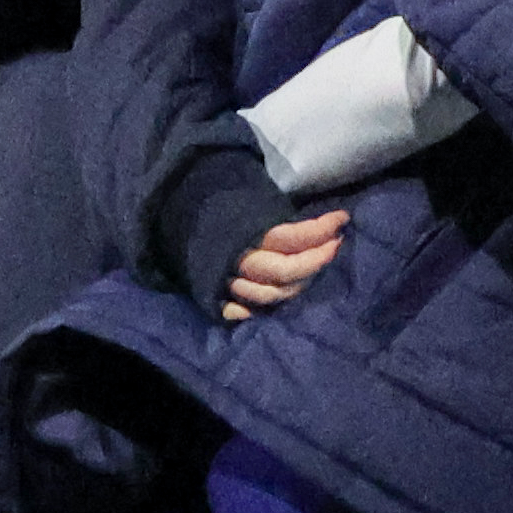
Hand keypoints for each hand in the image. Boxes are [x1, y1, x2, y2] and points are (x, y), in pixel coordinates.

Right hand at [221, 211, 344, 319]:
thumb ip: (276, 211)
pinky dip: (255, 312)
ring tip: (315, 266)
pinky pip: (237, 312)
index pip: (290, 237)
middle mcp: (238, 261)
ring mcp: (226, 283)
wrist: (170, 214)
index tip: (342, 218)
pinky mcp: (214, 297)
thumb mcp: (249, 200)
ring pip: (270, 295)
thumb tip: (321, 211)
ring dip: (298, 284)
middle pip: (283, 271)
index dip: (319, 230)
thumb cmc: (221, 206)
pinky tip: (279, 302)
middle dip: (316, 260)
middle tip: (336, 244)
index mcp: (245, 233)